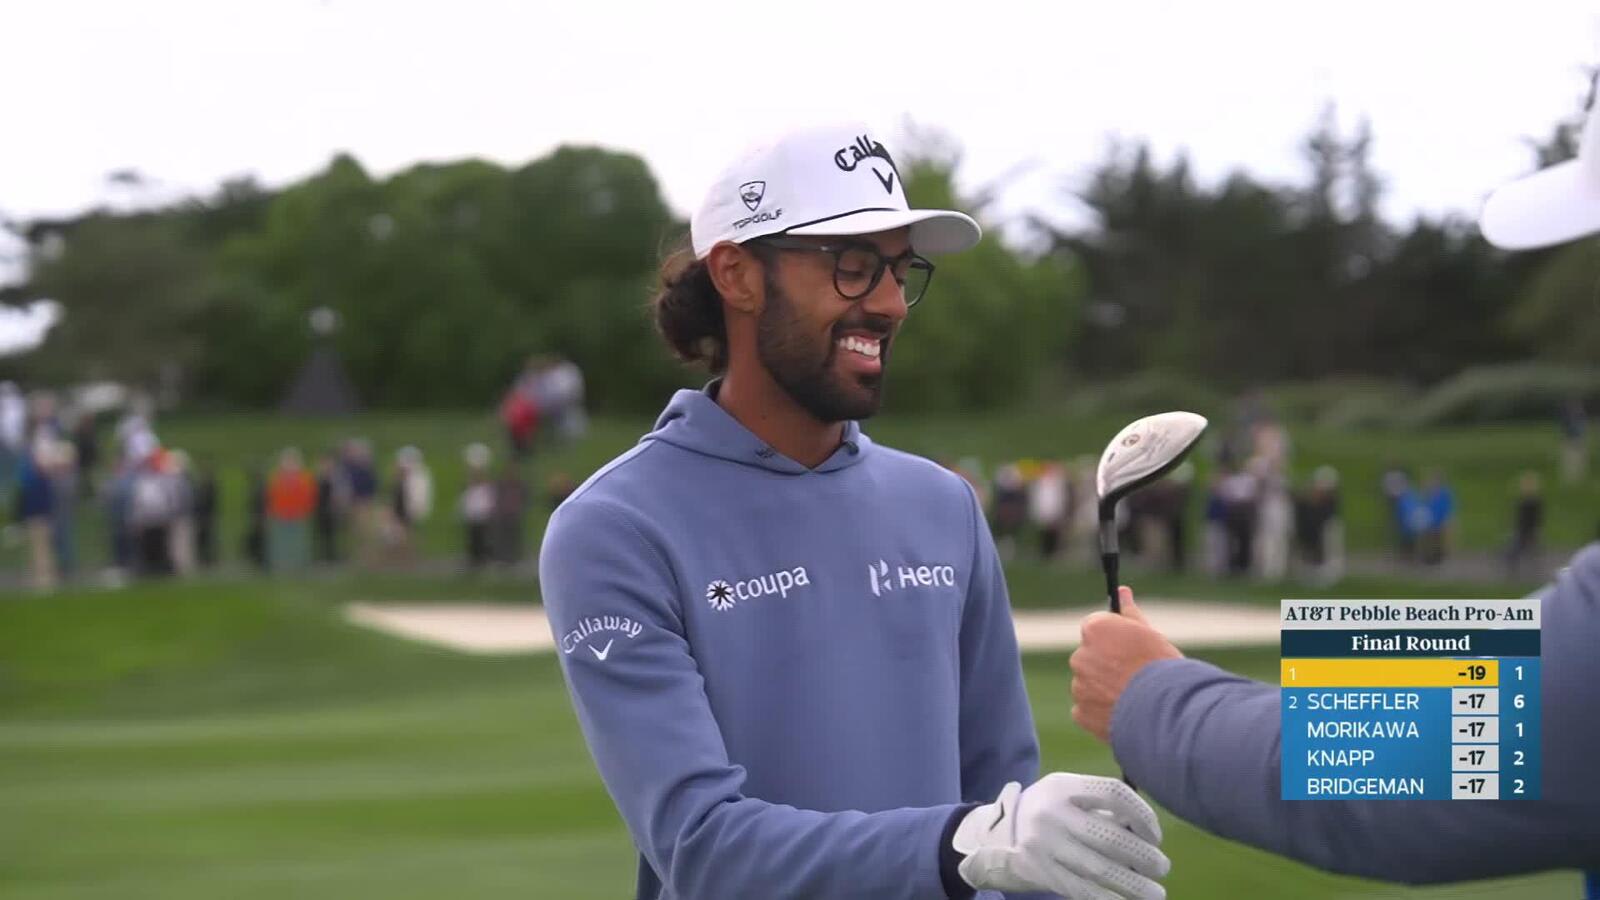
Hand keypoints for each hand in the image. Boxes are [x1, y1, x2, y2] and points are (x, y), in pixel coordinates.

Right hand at [952, 772, 1169, 898]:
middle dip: (1143, 855)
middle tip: (1162, 867)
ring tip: (1155, 892)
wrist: (992, 836)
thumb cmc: (1045, 814)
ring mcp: (1043, 844)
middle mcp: (1052, 813)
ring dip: (1133, 884)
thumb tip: (1146, 832)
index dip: (1142, 814)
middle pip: (1109, 835)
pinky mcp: (1040, 872)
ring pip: (1098, 868)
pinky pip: (1081, 889)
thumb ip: (1100, 808)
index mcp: (1063, 786)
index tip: (1155, 834)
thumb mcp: (1065, 797)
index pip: (1113, 793)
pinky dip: (1108, 898)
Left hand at [1071, 587, 1181, 742]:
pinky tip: (1124, 712)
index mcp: (1096, 630)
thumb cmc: (1164, 669)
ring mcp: (1079, 685)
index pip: (1095, 628)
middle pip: (1090, 656)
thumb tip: (1121, 591)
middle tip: (1132, 675)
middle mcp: (1081, 655)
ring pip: (1088, 684)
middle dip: (1106, 664)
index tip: (1126, 648)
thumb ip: (1129, 614)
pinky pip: (1087, 708)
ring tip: (1132, 697)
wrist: (1169, 712)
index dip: (1112, 639)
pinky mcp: (1081, 712)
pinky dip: (1101, 711)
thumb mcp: (1150, 634)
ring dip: (1103, 688)